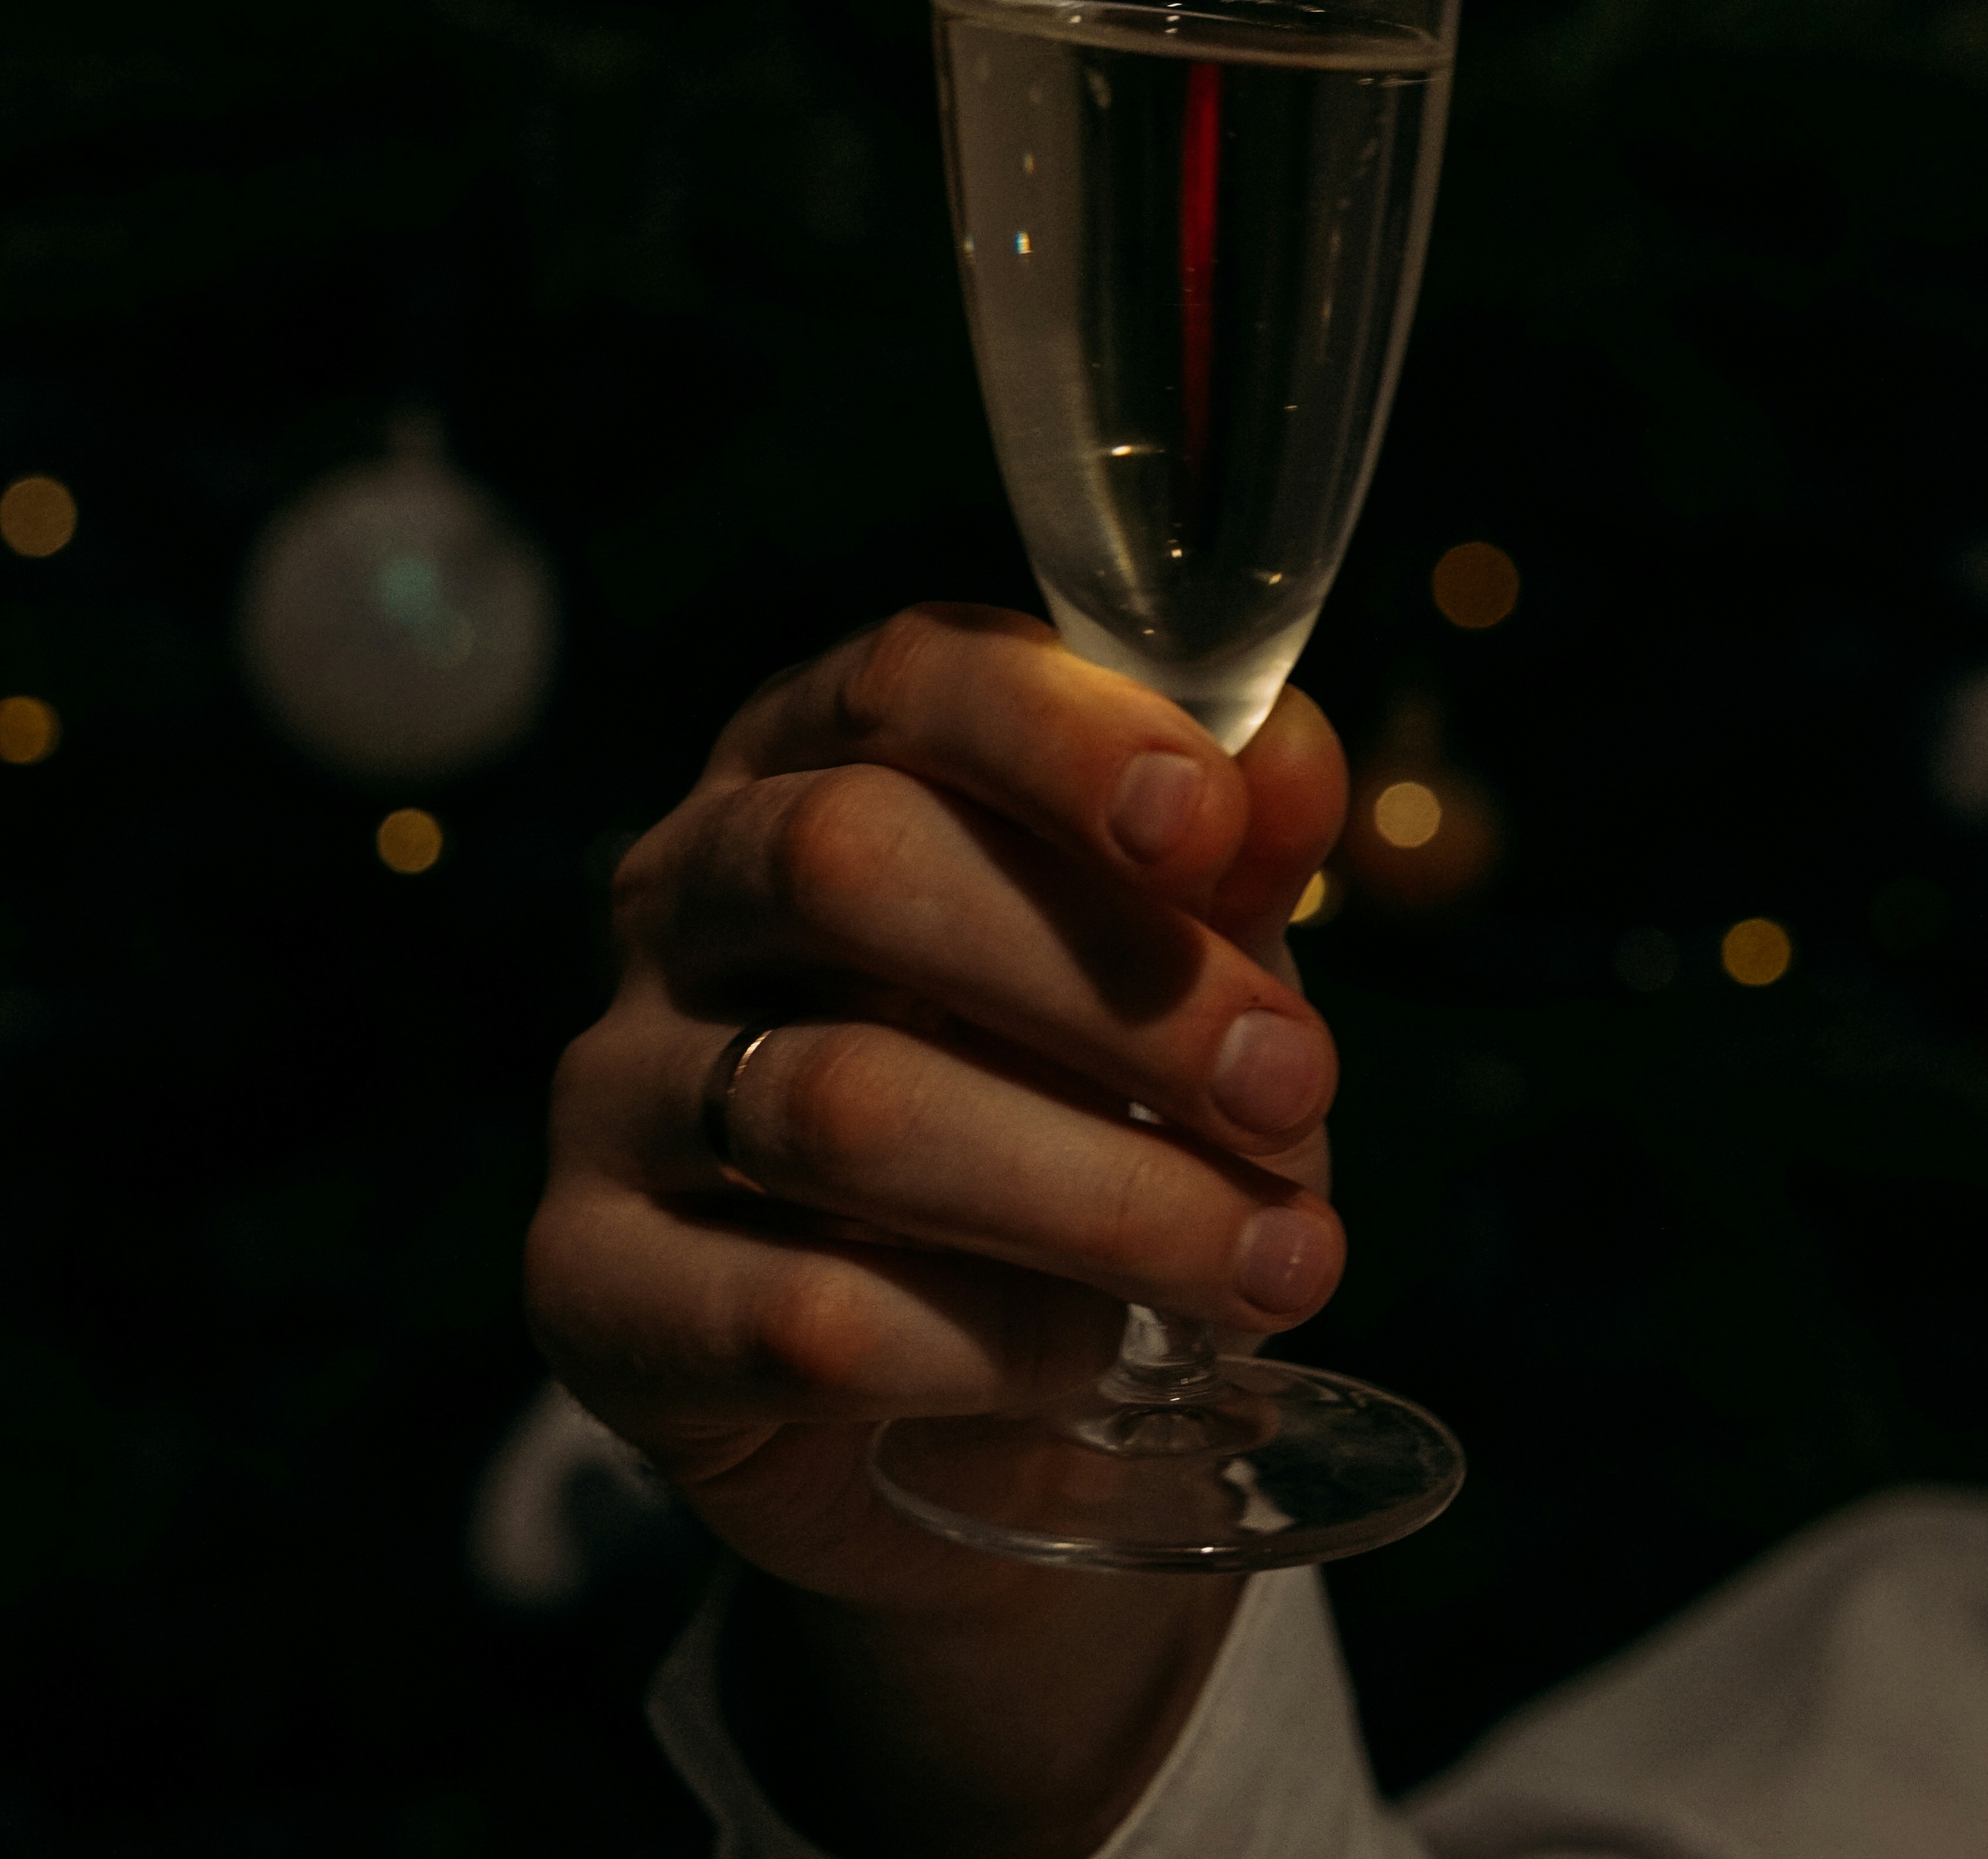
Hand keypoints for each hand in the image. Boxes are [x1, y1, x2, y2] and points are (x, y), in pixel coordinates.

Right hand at [526, 604, 1348, 1623]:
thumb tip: (1298, 763)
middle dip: (1106, 984)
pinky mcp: (592, 1288)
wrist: (943, 1405)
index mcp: (813, 756)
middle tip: (1293, 1090)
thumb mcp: (1163, 967)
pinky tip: (1103, 1361)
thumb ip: (1224, 866)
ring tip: (1271, 1262)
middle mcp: (681, 889)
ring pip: (836, 1103)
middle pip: (846, 861)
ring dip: (1094, 1191)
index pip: (905, 679)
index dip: (1060, 734)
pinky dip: (985, 1343)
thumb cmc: (1059, 1104)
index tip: (1212, 824)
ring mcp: (614, 1084)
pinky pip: (793, 1315)